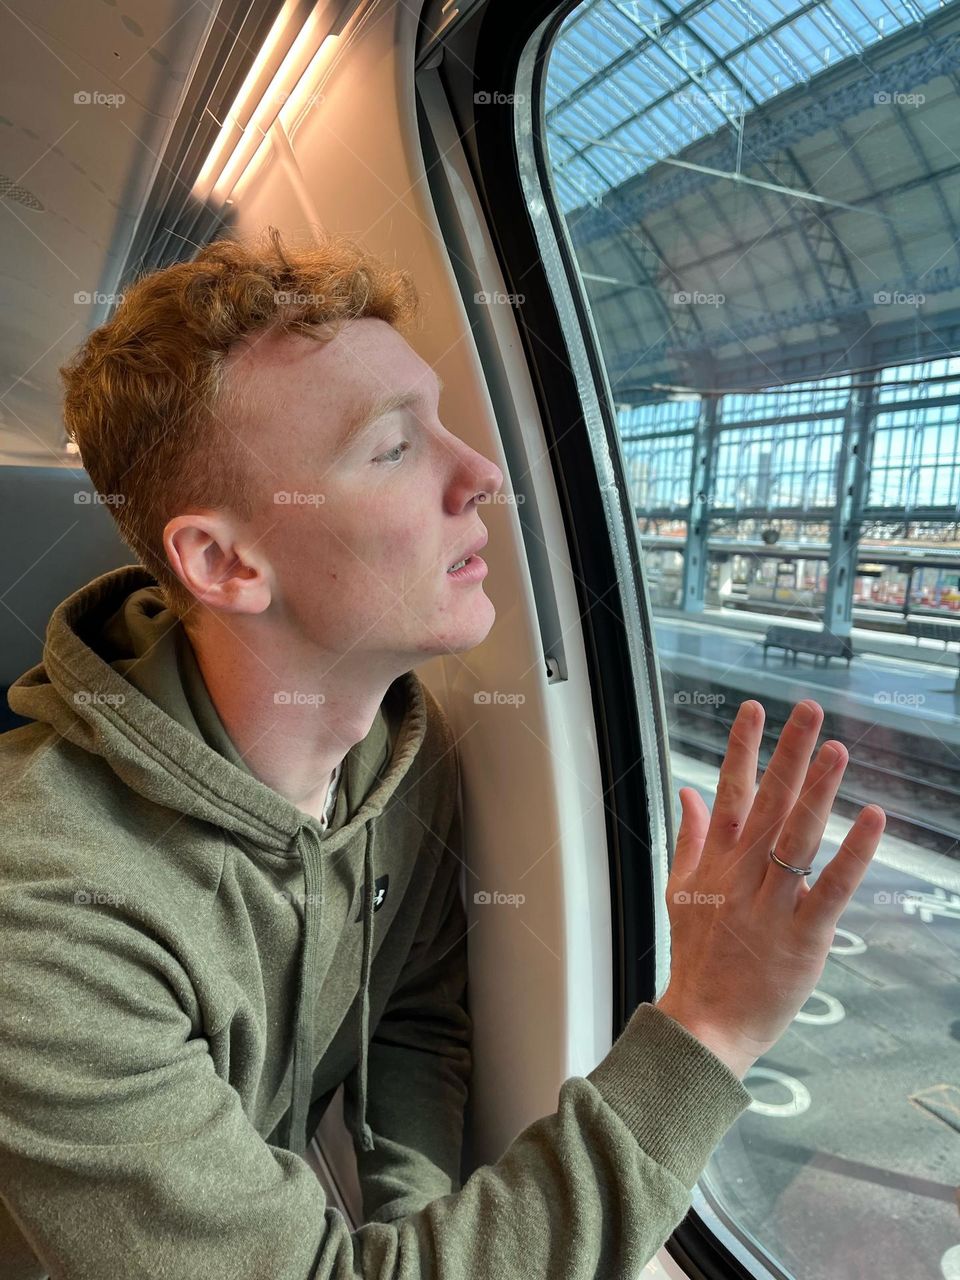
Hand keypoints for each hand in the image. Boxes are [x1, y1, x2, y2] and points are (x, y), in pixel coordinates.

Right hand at [655, 698, 884, 1078]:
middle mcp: (742, 876)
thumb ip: (689, 837)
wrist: (705, 1023)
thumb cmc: (697, 959)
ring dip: (818, 791)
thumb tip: (690, 792)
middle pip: (768, 803)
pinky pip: (831, 888)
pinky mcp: (803, 937)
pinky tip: (871, 818)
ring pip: (797, 838)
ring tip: (837, 750)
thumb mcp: (680, 892)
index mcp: (716, 863)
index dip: (743, 748)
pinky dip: (853, 853)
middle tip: (808, 711)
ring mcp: (772, 905)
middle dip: (789, 753)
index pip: (730, 792)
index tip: (755, 710)